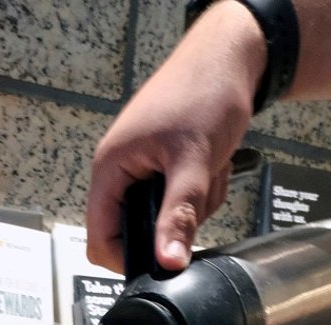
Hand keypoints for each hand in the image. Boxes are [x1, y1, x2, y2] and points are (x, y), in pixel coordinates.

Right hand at [86, 3, 265, 272]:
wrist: (231, 56)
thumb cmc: (204, 92)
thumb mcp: (194, 161)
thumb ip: (179, 216)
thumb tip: (168, 262)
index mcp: (111, 168)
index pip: (99, 238)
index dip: (126, 258)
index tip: (162, 260)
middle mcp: (120, 171)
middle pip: (135, 232)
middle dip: (171, 225)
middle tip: (197, 199)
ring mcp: (142, 169)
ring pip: (163, 218)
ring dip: (194, 207)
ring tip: (209, 173)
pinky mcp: (163, 167)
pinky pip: (180, 201)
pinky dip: (201, 191)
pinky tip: (212, 165)